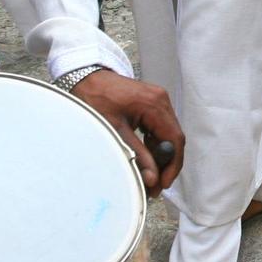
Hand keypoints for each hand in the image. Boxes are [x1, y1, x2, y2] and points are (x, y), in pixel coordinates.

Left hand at [70, 70, 184, 192]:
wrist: (86, 77)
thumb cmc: (96, 99)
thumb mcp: (115, 130)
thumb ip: (137, 154)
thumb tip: (152, 177)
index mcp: (155, 104)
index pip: (175, 139)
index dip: (172, 164)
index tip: (163, 183)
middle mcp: (162, 100)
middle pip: (174, 137)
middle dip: (167, 163)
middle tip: (155, 184)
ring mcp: (159, 100)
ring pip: (168, 134)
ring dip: (161, 155)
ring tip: (149, 174)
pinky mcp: (153, 103)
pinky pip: (161, 127)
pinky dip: (155, 143)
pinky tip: (146, 157)